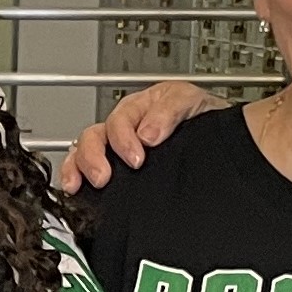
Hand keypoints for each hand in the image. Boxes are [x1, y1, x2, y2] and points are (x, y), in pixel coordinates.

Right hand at [54, 78, 217, 194]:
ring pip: (82, 150)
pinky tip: (74, 189)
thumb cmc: (201, 118)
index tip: (136, 158)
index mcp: (140, 108)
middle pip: (94, 136)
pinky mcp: (114, 168)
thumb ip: (170, 111)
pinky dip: (73, 176)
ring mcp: (115, 147)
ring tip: (82, 184)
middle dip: (94, 157)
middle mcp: (123, 127)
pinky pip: (82, 167)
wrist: (217, 139)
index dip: (123, 139)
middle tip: (104, 176)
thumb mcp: (191, 102)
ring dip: (78, 167)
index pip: (120, 120)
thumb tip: (147, 133)